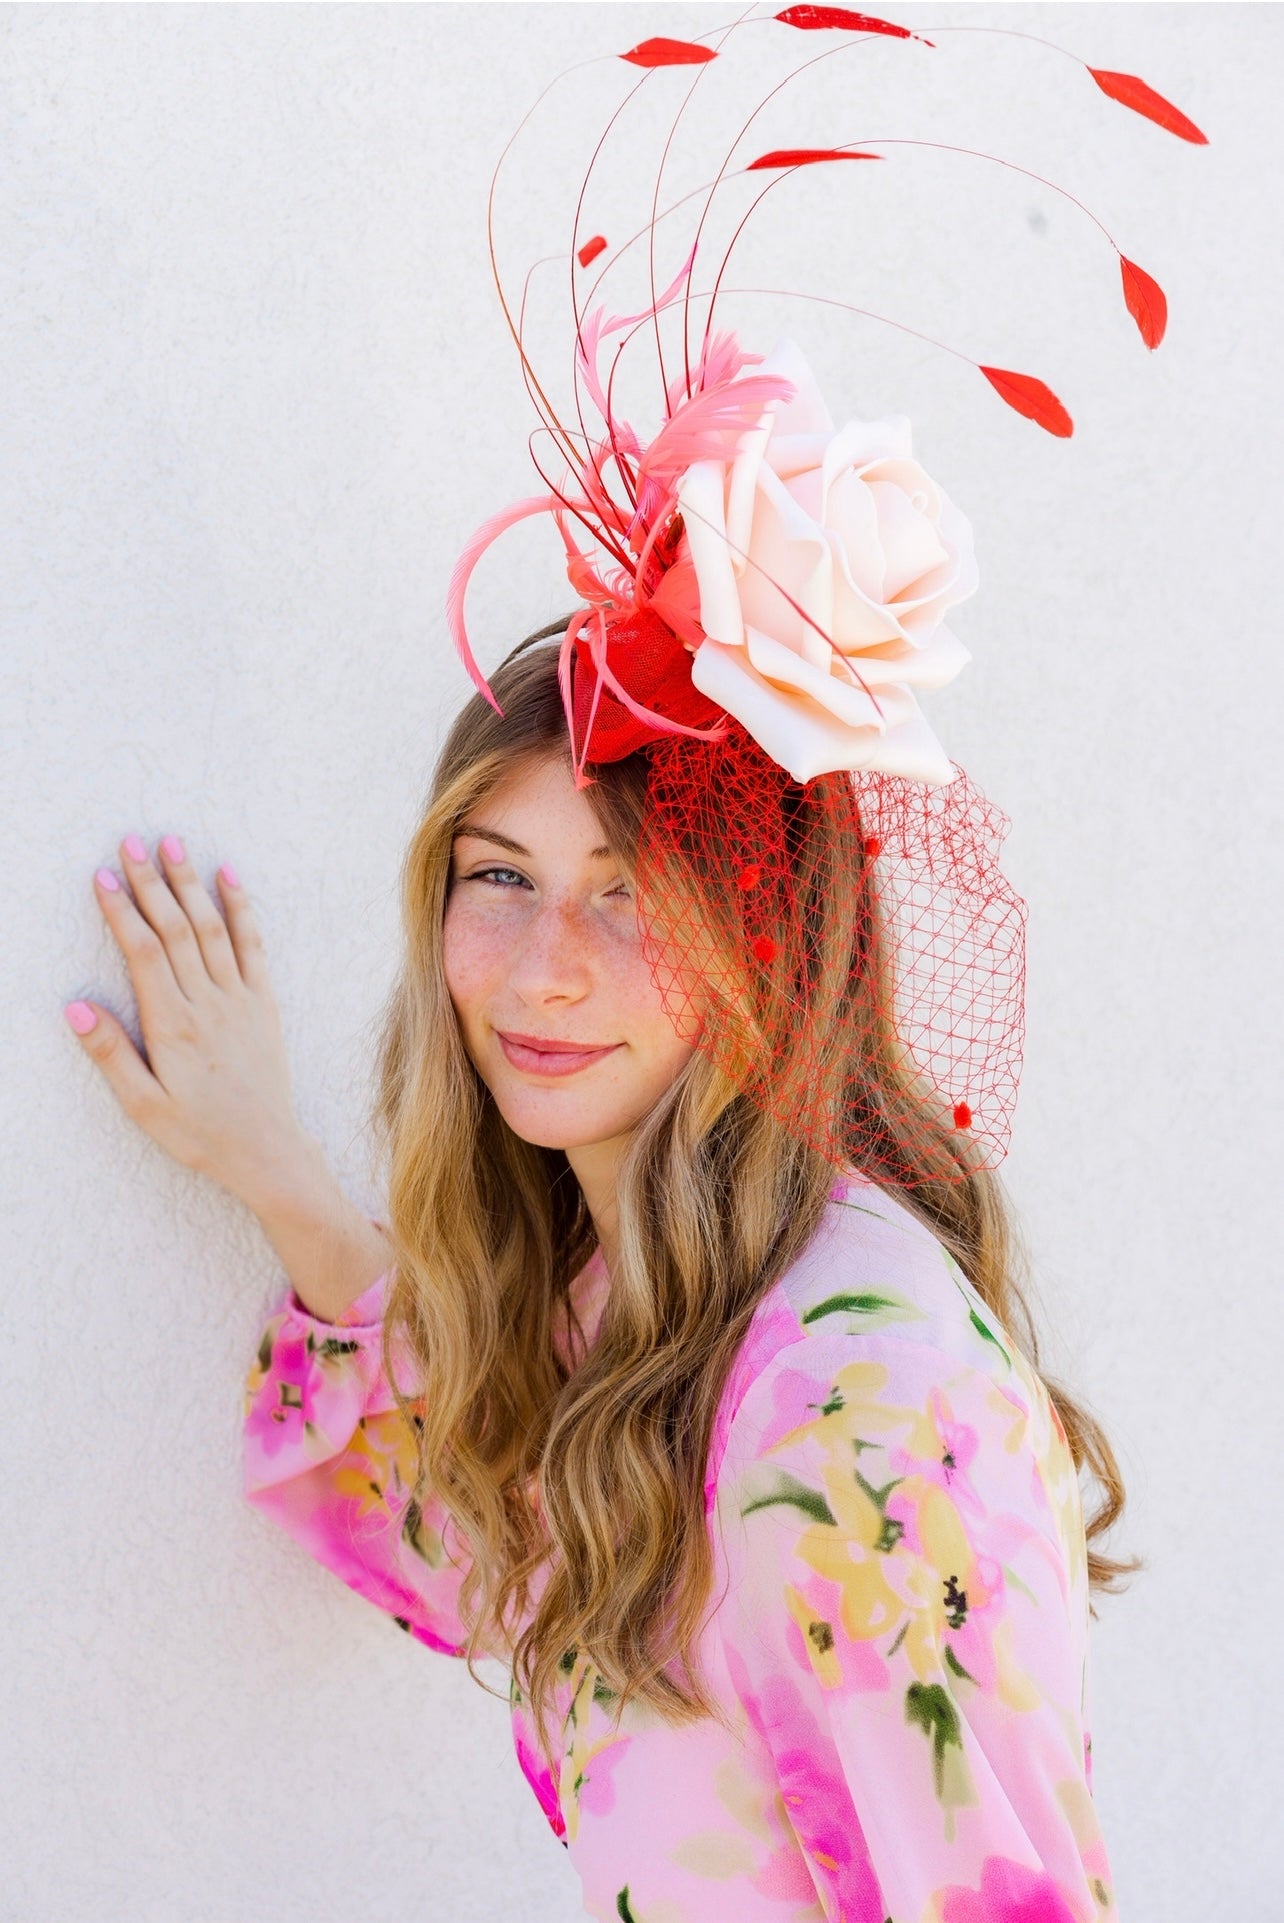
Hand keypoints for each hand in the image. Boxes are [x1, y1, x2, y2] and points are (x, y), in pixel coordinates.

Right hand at [65, 833, 313, 1209]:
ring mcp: (240, 999)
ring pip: (213, 928)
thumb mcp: (142, 1104)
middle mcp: (208, 1003)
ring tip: (173, 844)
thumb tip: (74, 1005)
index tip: (102, 875)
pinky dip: (242, 908)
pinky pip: (253, 946)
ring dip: (191, 883)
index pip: (143, 953)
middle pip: (177, 929)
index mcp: (172, 1026)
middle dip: (152, 881)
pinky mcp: (264, 1003)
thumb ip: (109, 1053)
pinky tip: (229, 877)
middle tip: (131, 840)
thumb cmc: (199, 1132)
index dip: (122, 910)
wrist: (266, 1149)